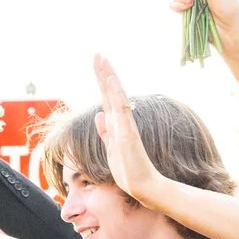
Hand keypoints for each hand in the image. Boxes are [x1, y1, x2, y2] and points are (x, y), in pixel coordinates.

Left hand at [92, 54, 163, 206]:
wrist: (142, 185)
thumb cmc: (128, 169)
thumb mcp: (110, 148)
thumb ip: (105, 131)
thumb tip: (98, 114)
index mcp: (116, 123)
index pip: (107, 97)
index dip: (102, 81)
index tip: (97, 63)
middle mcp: (121, 120)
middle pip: (111, 91)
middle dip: (104, 72)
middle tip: (98, 53)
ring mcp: (125, 125)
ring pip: (117, 96)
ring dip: (109, 77)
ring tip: (102, 60)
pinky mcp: (129, 133)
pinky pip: (123, 110)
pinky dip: (117, 94)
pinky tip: (112, 81)